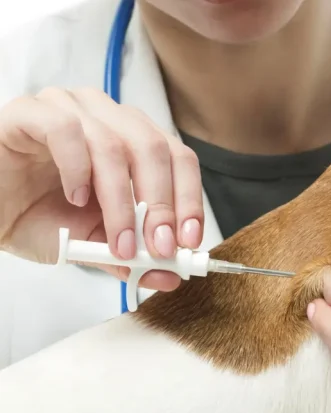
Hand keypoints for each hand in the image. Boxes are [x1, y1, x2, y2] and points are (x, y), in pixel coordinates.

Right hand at [0, 87, 203, 290]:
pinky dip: (78, 169)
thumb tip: (170, 275)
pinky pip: (66, 130)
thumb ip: (131, 255)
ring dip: (122, 201)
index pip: (178, 159)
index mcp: (132, 139)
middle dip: (162, 204)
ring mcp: (69, 108)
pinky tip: (75, 198)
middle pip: (154, 149)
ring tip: (118, 240)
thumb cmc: (37, 216)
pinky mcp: (30, 112)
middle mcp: (107, 117)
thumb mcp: (93, 244)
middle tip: (159, 247)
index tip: (189, 241)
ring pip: (115, 143)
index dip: (189, 199)